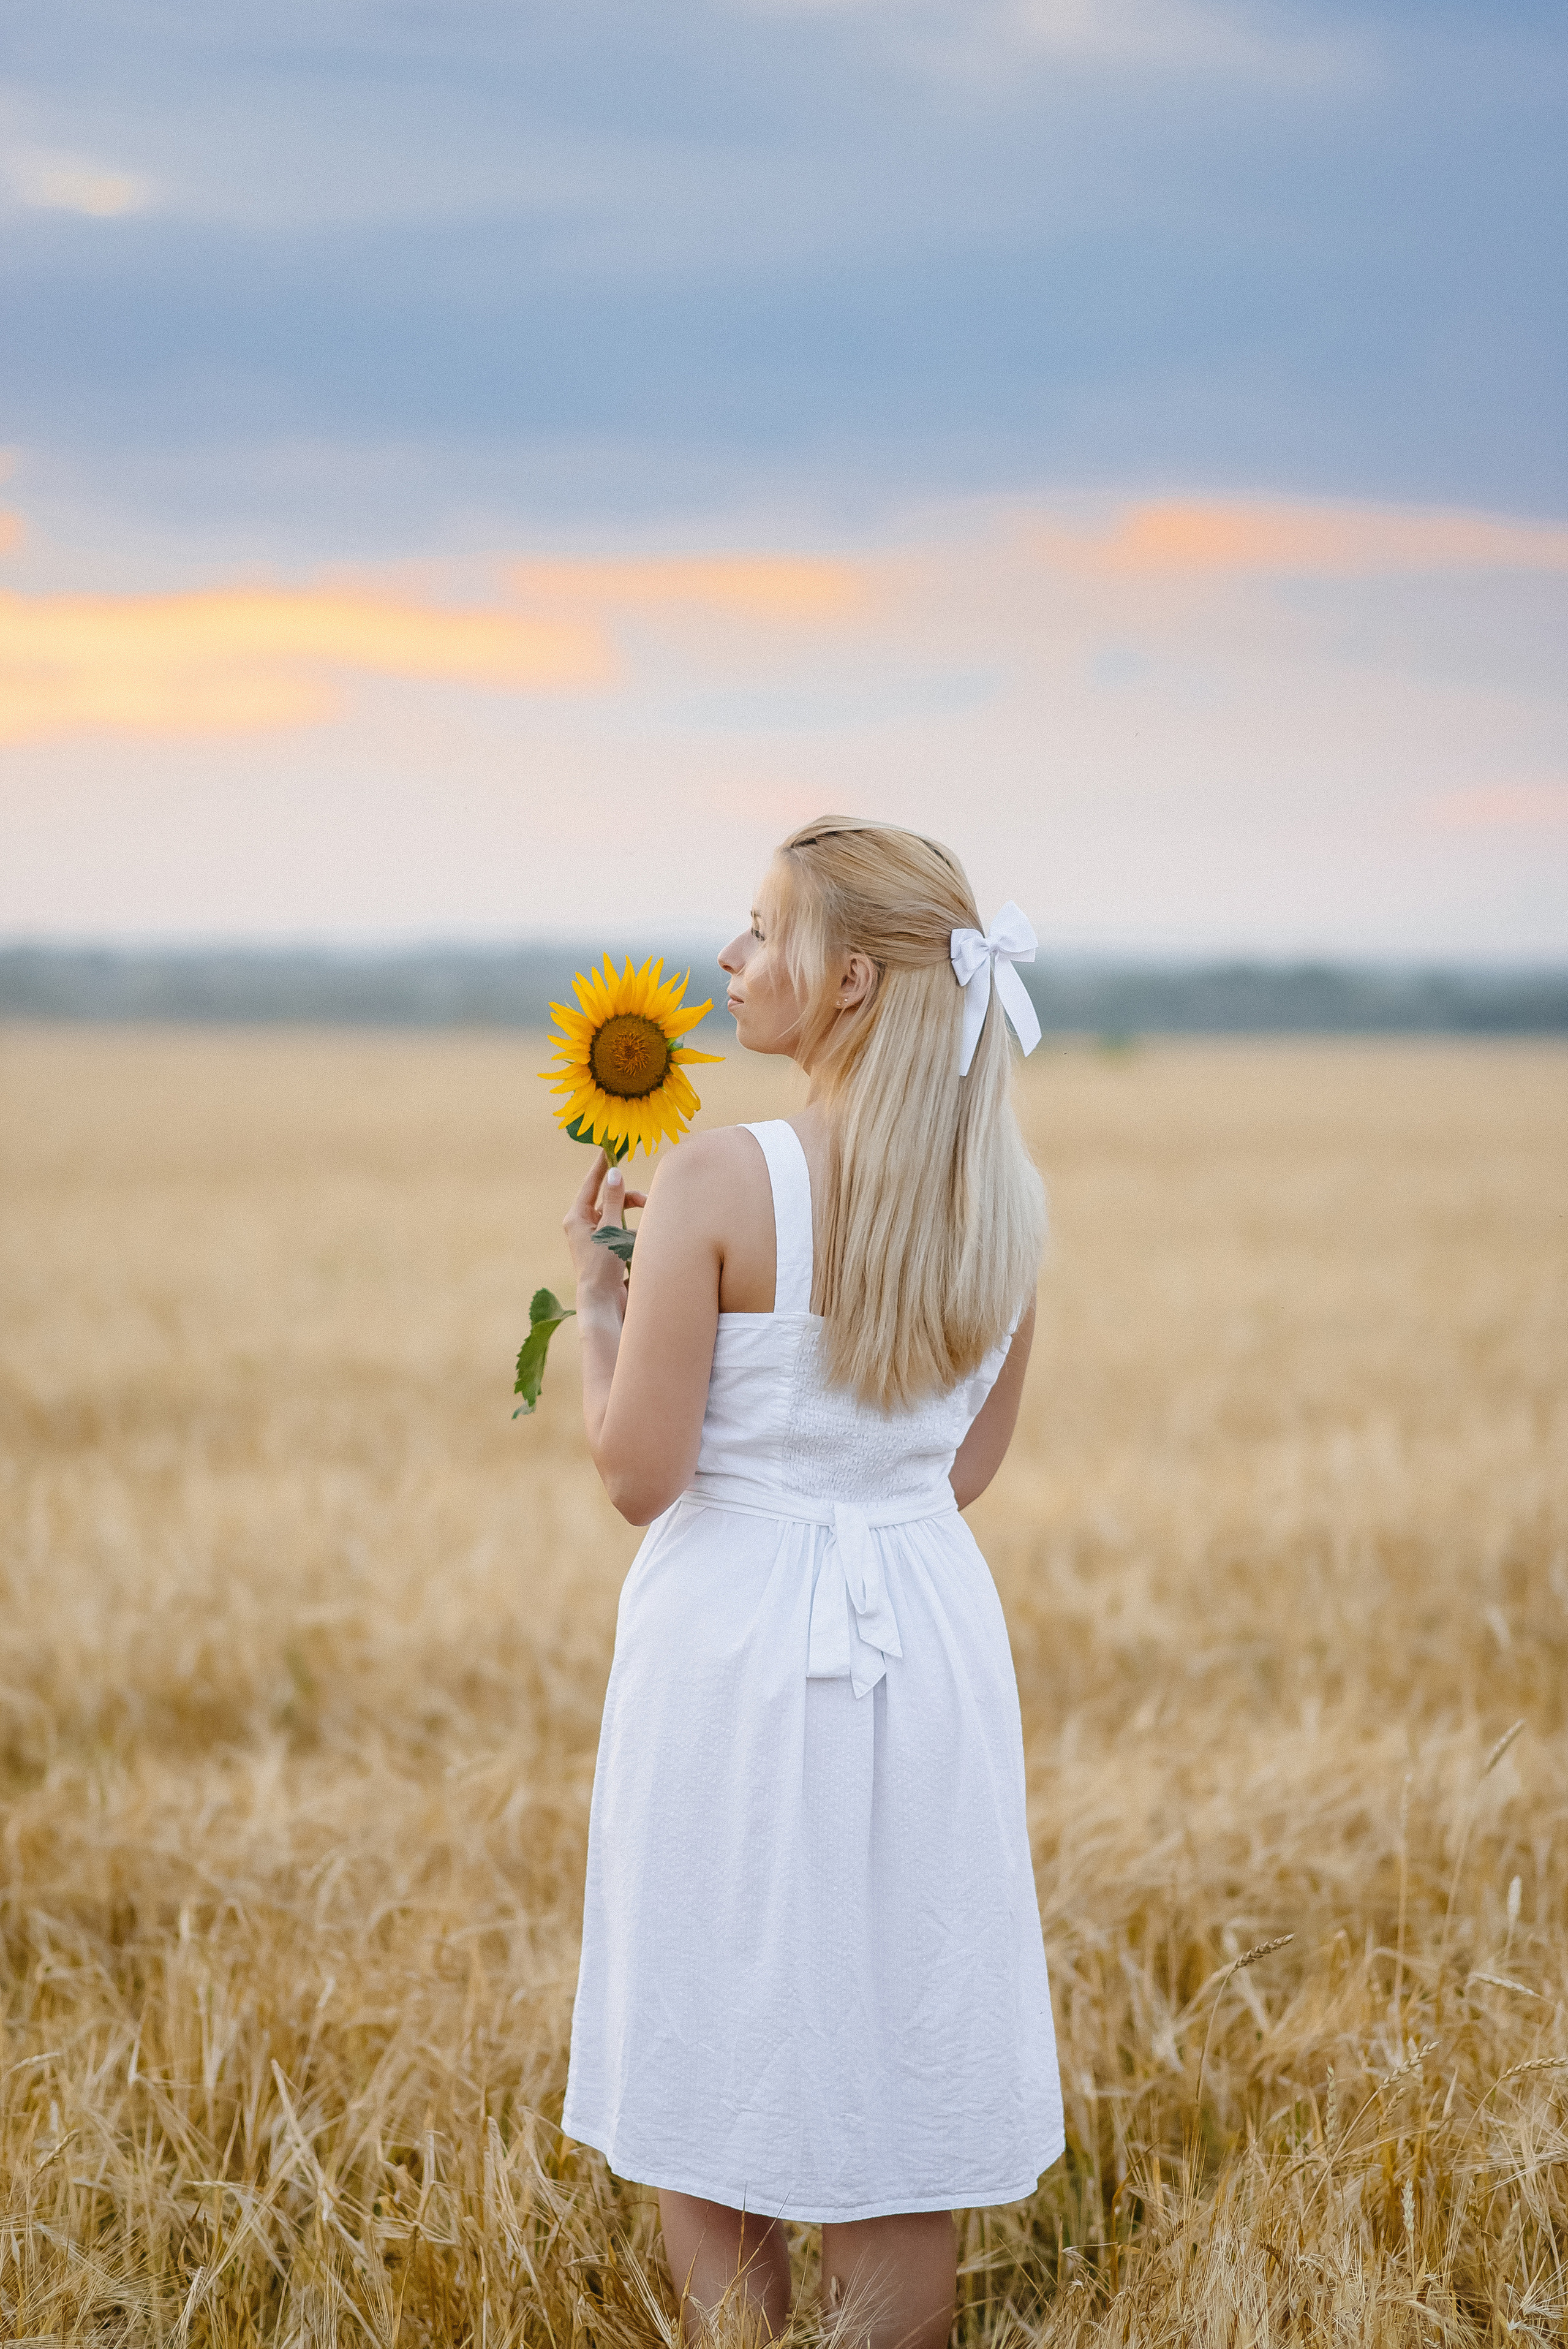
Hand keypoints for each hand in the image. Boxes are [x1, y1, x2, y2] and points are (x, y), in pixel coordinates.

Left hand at [563, 1152, 647, 1321]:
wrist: (602, 1303)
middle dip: (629, 1198)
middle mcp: (583, 1226)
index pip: (591, 1184)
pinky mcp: (606, 1252)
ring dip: (634, 1217)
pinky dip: (634, 1232)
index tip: (610, 1149)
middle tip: (648, 1201)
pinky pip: (622, 1232)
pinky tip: (643, 1242)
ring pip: (618, 1216)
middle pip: (609, 1200)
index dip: (602, 1167)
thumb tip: (614, 1173)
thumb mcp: (609, 1228)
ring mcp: (595, 1239)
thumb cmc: (601, 1267)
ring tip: (650, 1223)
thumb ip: (615, 1200)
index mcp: (576, 1217)